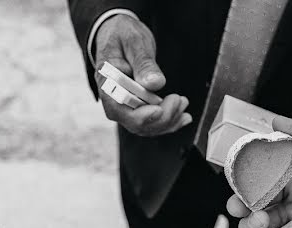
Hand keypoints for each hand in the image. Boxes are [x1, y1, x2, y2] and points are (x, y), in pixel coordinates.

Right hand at [94, 14, 190, 136]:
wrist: (120, 37)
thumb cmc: (123, 37)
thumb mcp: (133, 42)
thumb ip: (143, 63)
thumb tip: (154, 83)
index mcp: (107, 85)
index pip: (122, 111)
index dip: (142, 116)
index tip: (161, 108)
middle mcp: (114, 103)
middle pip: (138, 123)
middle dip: (163, 116)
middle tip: (180, 100)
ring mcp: (125, 110)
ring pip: (148, 127)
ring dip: (169, 119)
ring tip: (183, 102)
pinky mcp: (137, 111)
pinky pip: (153, 124)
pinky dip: (170, 121)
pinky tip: (183, 116)